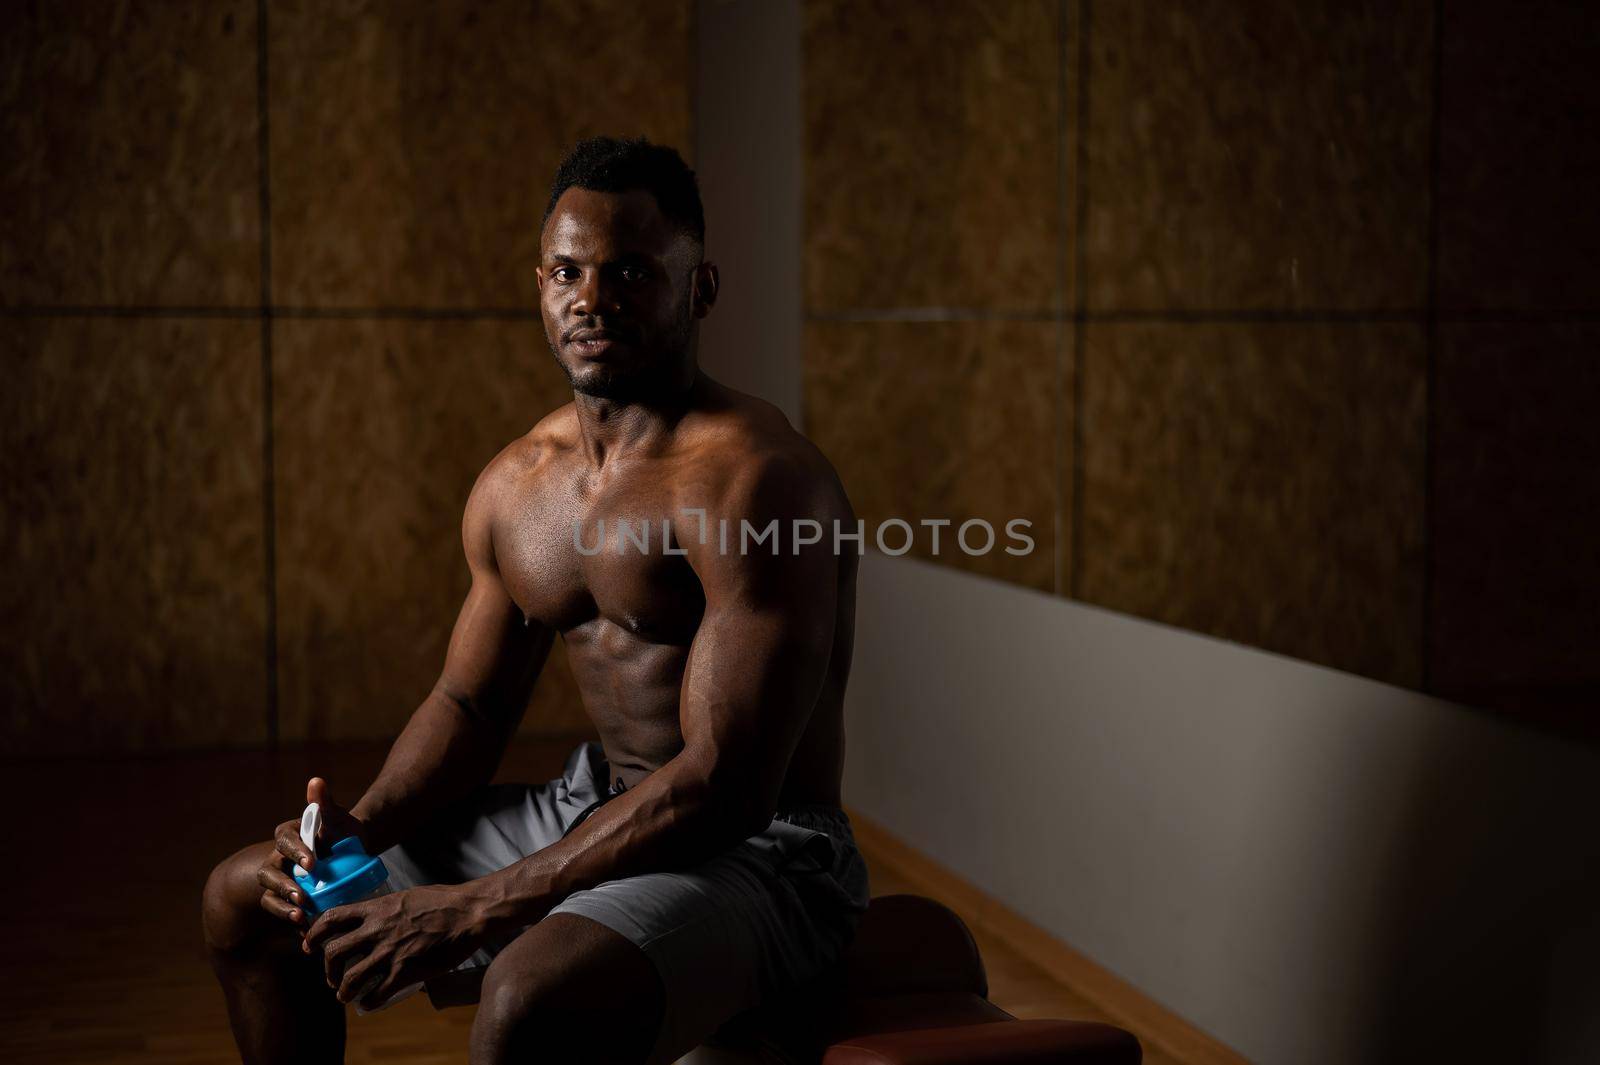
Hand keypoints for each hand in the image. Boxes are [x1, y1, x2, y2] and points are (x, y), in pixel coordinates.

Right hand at [256, 777, 369, 930]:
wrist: (352, 854)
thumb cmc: (341, 833)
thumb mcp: (336, 817)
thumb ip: (325, 802)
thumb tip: (316, 781)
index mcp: (288, 836)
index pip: (284, 841)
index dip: (296, 852)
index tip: (313, 863)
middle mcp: (279, 859)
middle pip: (270, 873)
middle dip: (284, 885)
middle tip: (301, 897)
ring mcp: (281, 881)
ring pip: (270, 896)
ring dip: (283, 908)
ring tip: (300, 917)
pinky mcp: (287, 900)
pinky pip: (283, 912)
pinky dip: (293, 922)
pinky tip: (305, 932)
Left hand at [303, 884, 489, 1007]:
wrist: (469, 912)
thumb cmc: (444, 901)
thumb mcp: (405, 897)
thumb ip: (386, 909)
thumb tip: (376, 919)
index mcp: (376, 908)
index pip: (331, 919)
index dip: (314, 934)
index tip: (310, 945)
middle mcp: (377, 930)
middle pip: (333, 953)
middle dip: (327, 970)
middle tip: (333, 977)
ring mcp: (390, 952)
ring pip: (350, 979)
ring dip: (343, 992)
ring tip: (347, 995)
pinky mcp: (406, 970)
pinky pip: (376, 994)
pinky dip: (368, 1002)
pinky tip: (369, 1003)